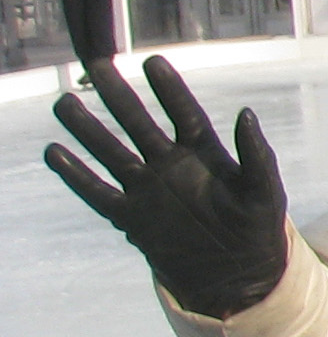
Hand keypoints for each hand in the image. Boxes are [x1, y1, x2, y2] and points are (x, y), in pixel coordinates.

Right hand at [44, 57, 290, 317]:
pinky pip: (98, 193)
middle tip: (97, 65)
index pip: (183, 112)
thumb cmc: (257, 228)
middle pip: (139, 123)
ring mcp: (148, 189)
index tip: (152, 62)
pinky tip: (53, 152)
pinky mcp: (131, 217)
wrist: (237, 274)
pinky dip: (76, 175)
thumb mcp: (264, 191)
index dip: (169, 89)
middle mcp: (171, 165)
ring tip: (64, 103)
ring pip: (111, 152)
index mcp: (205, 154)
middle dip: (118, 96)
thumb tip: (246, 113)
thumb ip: (256, 155)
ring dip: (88, 129)